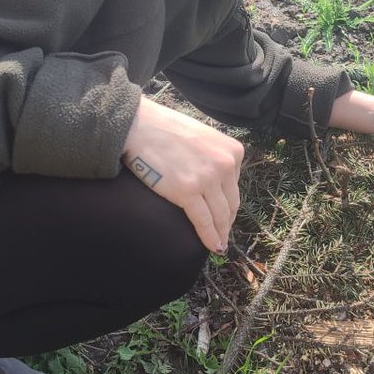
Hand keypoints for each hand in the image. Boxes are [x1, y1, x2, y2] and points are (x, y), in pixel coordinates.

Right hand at [121, 95, 244, 252]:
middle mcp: (225, 164)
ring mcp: (207, 178)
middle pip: (230, 203)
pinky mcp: (187, 191)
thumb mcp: (203, 138)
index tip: (224, 216)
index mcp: (232, 151)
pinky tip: (212, 247)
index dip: (229, 204)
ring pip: (220, 215)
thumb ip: (214, 157)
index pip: (234, 185)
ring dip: (220, 234)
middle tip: (223, 235)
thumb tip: (215, 183)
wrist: (139, 126)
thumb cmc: (165, 130)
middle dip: (227, 222)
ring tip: (218, 246)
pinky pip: (203, 221)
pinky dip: (209, 237)